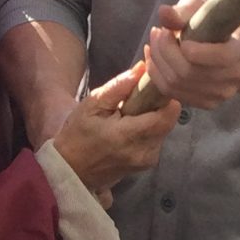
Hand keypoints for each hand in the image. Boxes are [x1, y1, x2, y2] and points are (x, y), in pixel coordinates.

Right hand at [49, 66, 180, 197]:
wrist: (71, 171)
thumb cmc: (77, 135)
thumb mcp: (92, 105)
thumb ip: (119, 86)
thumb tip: (142, 68)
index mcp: (128, 136)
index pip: (168, 113)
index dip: (165, 96)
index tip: (151, 87)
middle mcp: (143, 151)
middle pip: (168, 120)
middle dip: (157, 106)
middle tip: (136, 101)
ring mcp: (147, 161)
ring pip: (164, 129)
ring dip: (153, 118)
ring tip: (130, 116)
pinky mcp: (147, 164)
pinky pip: (158, 139)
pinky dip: (149, 129)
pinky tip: (130, 129)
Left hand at [143, 0, 239, 108]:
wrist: (228, 48)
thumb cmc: (214, 24)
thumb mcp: (202, 9)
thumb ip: (183, 11)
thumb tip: (163, 12)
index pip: (223, 57)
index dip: (196, 50)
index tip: (175, 33)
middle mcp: (238, 75)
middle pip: (191, 72)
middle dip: (165, 50)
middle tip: (158, 33)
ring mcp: (223, 93)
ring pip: (177, 83)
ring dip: (158, 60)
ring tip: (155, 42)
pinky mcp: (208, 103)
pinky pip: (172, 92)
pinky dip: (157, 74)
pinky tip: (155, 58)